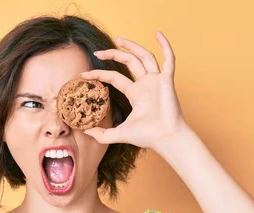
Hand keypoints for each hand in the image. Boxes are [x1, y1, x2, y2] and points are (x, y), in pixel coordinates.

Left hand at [79, 31, 192, 151]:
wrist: (165, 138)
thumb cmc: (147, 136)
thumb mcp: (119, 134)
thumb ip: (102, 134)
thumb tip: (85, 131)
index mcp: (136, 94)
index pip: (115, 77)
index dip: (99, 74)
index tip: (84, 74)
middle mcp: (146, 84)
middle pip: (129, 62)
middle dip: (113, 54)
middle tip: (98, 52)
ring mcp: (157, 81)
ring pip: (144, 56)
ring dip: (132, 46)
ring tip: (118, 38)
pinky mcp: (167, 80)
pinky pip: (169, 60)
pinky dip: (165, 46)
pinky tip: (158, 34)